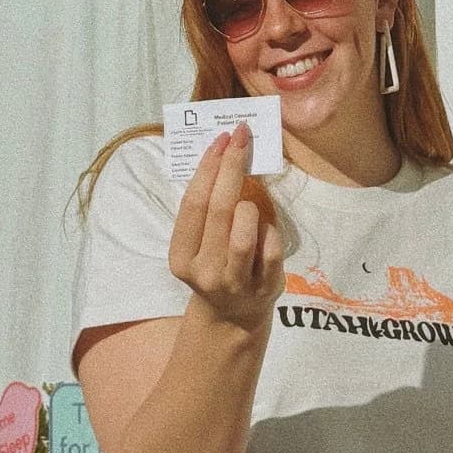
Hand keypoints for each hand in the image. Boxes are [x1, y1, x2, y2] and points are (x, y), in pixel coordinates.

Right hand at [168, 122, 283, 331]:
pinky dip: (270, 230)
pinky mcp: (265, 287)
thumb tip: (224, 151)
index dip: (208, 168)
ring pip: (244, 232)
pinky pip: (271, 247)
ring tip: (249, 207)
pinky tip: (264, 230)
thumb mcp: (201, 243)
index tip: (222, 139)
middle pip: (219, 210)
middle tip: (242, 137)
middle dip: (231, 167)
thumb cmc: (216, 263)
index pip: (194, 204)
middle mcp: (204, 271)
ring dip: (250, 208)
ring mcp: (235, 282)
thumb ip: (207, 209)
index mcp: (181, 256)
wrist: (233, 315)